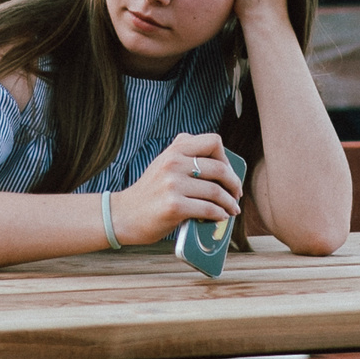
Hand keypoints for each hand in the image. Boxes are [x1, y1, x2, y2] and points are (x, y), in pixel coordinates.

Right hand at [111, 132, 242, 245]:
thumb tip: (224, 169)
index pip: (213, 141)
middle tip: (236, 194)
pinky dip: (219, 214)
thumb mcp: (163, 164)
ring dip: (229, 203)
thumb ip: (186, 158)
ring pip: (216, 191)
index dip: (226, 157)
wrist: (123, 215)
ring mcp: (173, 184)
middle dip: (234, 183)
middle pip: (219, 168)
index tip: (228, 172)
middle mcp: (173, 163)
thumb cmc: (149, 193)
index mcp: (174, 150)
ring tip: (232, 209)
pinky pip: (208, 209)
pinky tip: (221, 217)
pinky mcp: (174, 206)